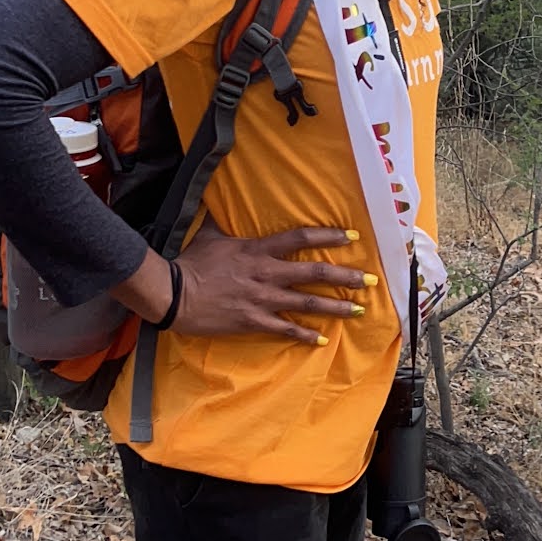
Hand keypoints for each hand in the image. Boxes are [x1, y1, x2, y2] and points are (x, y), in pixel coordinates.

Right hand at [155, 225, 378, 343]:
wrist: (171, 293)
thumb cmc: (190, 263)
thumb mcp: (210, 236)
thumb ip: (224, 222)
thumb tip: (221, 201)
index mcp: (257, 251)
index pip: (300, 238)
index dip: (328, 236)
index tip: (352, 236)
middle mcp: (266, 273)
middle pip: (315, 272)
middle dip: (346, 276)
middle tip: (371, 280)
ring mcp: (262, 299)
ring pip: (308, 302)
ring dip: (336, 307)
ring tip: (358, 310)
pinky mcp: (252, 320)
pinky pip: (285, 329)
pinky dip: (305, 335)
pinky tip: (322, 340)